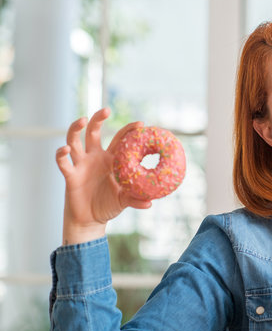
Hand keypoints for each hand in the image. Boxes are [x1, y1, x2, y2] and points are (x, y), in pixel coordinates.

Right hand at [56, 108, 151, 244]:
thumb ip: (136, 199)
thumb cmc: (109, 205)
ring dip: (75, 129)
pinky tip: (65, 149)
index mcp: (111, 159)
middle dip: (98, 119)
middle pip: (93, 132)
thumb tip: (150, 203)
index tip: (141, 123)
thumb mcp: (125, 201)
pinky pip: (63, 162)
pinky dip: (61, 155)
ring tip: (82, 120)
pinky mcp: (70, 175)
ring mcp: (81, 164)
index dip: (128, 130)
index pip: (119, 139)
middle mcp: (95, 157)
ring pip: (74, 140)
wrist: (91, 220)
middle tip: (106, 110)